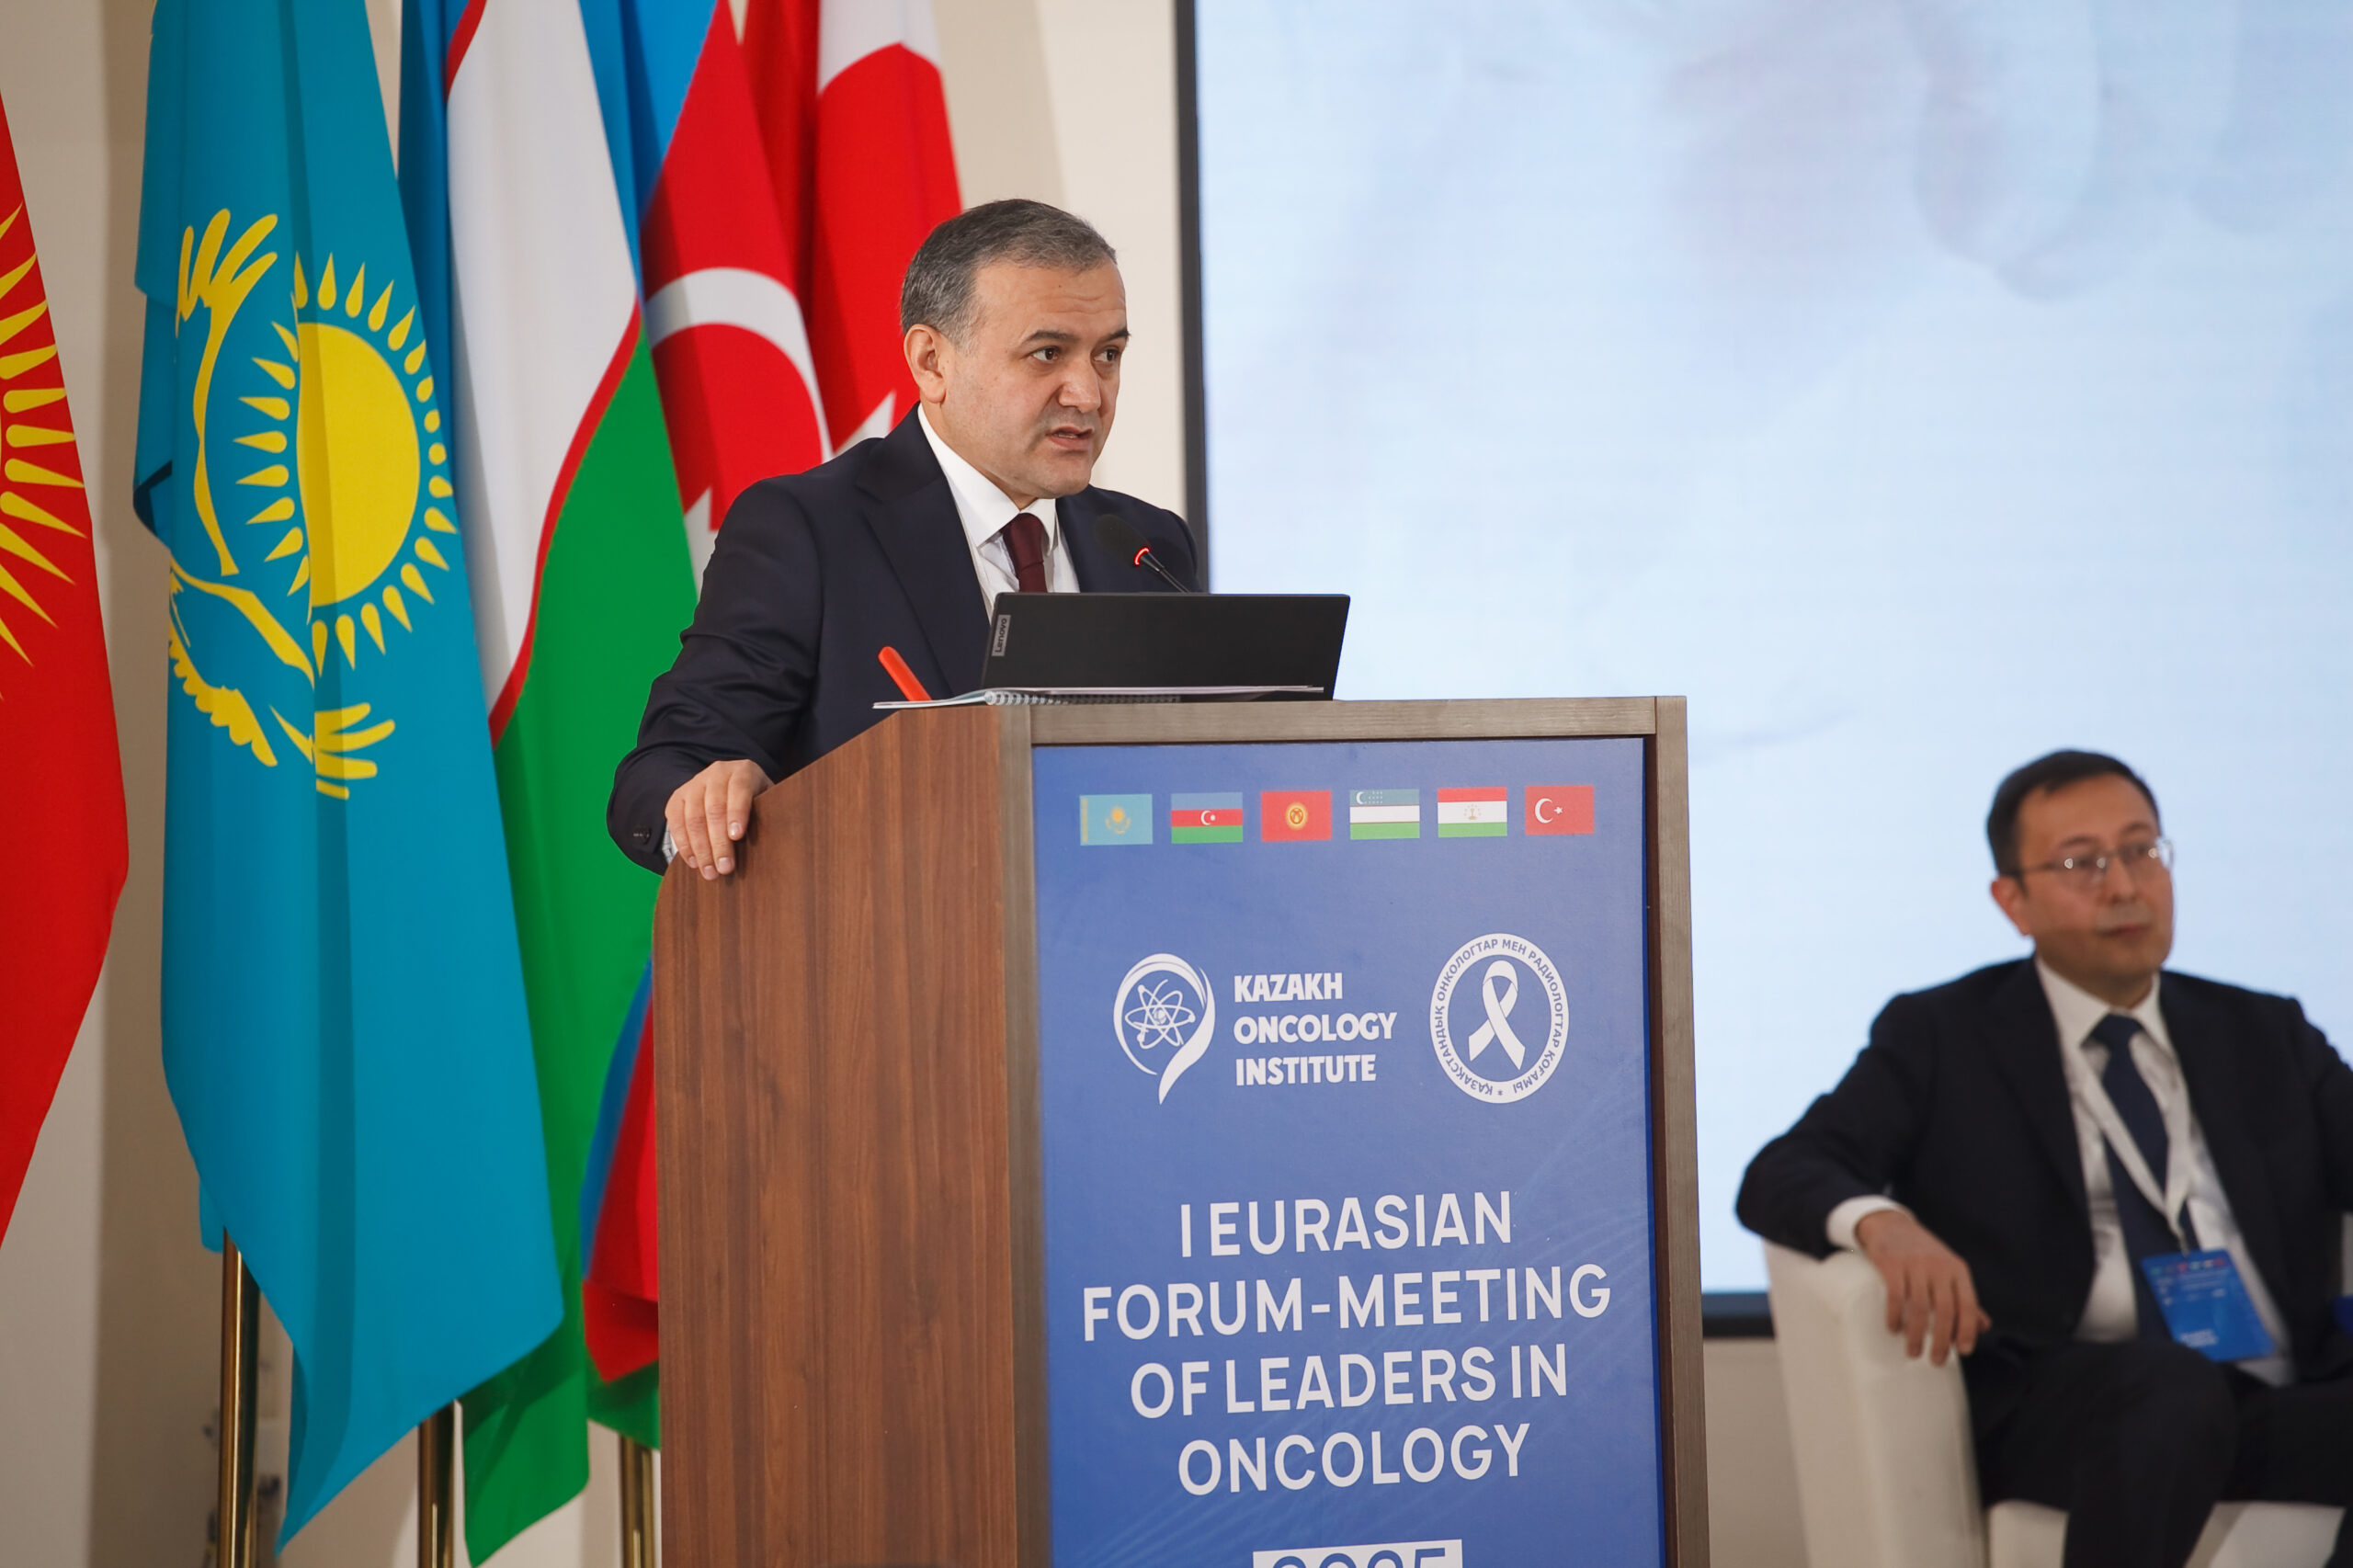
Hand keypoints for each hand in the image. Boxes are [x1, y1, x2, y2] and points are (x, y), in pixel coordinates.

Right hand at [664, 759, 772, 879]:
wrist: (730, 788)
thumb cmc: (756, 802)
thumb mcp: (768, 802)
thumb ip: (768, 815)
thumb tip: (771, 843)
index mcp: (743, 771)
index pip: (739, 790)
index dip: (737, 813)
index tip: (737, 836)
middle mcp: (716, 773)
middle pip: (714, 808)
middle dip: (719, 842)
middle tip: (725, 868)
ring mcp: (694, 784)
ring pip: (693, 818)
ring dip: (701, 849)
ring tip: (710, 872)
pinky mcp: (678, 798)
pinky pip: (675, 822)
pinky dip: (684, 845)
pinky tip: (694, 862)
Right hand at [1855, 1209, 1990, 1365]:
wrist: (1890, 1225)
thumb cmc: (1922, 1253)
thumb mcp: (1948, 1271)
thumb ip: (1964, 1298)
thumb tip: (1982, 1326)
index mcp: (1957, 1270)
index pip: (1968, 1304)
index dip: (1968, 1330)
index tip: (1964, 1351)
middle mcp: (1938, 1266)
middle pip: (1944, 1310)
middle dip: (1942, 1340)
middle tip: (1937, 1360)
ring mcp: (1914, 1264)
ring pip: (1919, 1307)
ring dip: (1917, 1335)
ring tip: (1913, 1352)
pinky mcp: (1891, 1263)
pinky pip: (1895, 1295)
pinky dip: (1895, 1316)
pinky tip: (1894, 1329)